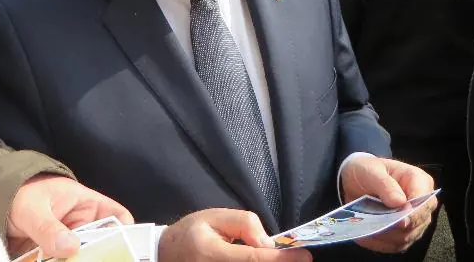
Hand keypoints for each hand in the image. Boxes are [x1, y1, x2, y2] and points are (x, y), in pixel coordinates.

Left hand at [6, 176, 132, 257]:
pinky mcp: (53, 258)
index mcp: (86, 204)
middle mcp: (82, 226)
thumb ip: (48, 226)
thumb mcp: (32, 207)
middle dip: (100, 256)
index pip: (117, 216)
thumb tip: (70, 246)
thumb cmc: (20, 193)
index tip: (124, 248)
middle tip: (88, 260)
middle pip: (102, 246)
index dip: (126, 231)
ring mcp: (67, 244)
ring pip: (82, 259)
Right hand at [159, 209, 311, 260]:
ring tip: (284, 259)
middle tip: (298, 259)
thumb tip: (269, 244)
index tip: (305, 256)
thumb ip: (243, 223)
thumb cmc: (192, 233)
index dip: (282, 260)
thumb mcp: (214, 217)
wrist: (168, 256)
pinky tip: (265, 260)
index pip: (255, 260)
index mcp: (214, 254)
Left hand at [341, 155, 436, 252]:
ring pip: (406, 237)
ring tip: (366, 230)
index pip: (424, 201)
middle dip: (395, 227)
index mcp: (419, 181)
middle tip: (376, 226)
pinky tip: (365, 237)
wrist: (356, 180)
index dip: (414, 213)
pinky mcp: (403, 234)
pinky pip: (394, 245)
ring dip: (385, 236)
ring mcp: (414, 222)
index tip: (399, 219)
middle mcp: (421, 204)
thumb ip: (385, 184)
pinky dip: (379, 243)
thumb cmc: (367, 170)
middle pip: (416, 223)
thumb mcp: (371, 170)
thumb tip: (400, 202)